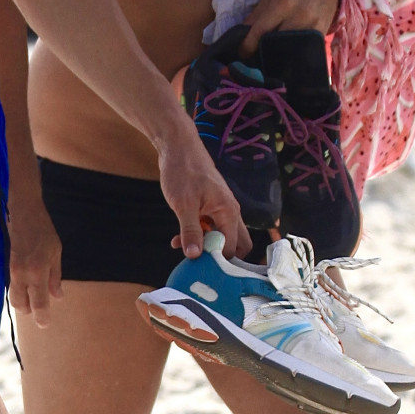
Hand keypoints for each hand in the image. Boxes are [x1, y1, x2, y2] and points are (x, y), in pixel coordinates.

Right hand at [7, 190, 63, 326]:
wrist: (24, 214)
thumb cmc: (44, 232)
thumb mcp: (56, 253)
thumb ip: (55, 277)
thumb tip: (57, 297)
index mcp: (37, 272)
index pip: (38, 303)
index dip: (41, 317)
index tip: (45, 325)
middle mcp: (22, 275)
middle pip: (20, 305)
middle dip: (29, 311)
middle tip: (39, 311)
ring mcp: (13, 271)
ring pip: (14, 296)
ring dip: (23, 302)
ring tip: (34, 299)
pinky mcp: (9, 266)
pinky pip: (13, 286)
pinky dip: (20, 291)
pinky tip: (28, 287)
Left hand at [158, 112, 249, 259]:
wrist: (178, 147)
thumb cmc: (183, 171)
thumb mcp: (183, 204)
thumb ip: (190, 231)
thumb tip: (194, 256)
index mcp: (229, 212)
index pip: (232, 247)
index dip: (217, 260)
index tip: (198, 266)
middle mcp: (229, 212)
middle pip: (236, 245)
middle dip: (219, 257)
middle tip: (198, 262)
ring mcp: (220, 210)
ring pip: (221, 237)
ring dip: (205, 246)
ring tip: (181, 248)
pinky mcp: (210, 208)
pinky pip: (210, 229)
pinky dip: (198, 236)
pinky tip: (179, 239)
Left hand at [240, 0, 340, 56]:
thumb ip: (257, 14)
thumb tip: (241, 35)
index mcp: (281, 3)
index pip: (260, 31)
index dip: (248, 46)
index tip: (242, 54)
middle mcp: (298, 15)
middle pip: (274, 43)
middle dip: (262, 53)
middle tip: (255, 59)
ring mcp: (312, 26)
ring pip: (289, 50)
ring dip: (278, 57)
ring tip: (271, 59)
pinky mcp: (322, 32)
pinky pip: (305, 50)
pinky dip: (295, 55)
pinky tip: (289, 56)